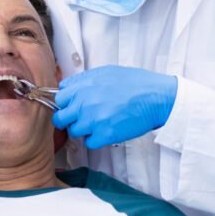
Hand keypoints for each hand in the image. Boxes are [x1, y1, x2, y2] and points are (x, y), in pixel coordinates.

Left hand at [52, 66, 177, 148]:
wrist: (155, 97)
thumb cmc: (135, 83)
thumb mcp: (106, 72)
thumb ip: (84, 80)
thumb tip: (69, 87)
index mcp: (83, 86)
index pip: (59, 98)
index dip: (66, 103)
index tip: (72, 106)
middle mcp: (84, 103)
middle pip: (60, 118)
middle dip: (68, 119)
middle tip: (80, 119)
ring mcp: (93, 120)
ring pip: (74, 132)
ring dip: (83, 130)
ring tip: (97, 125)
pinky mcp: (104, 135)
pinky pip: (89, 143)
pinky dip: (95, 140)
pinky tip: (105, 132)